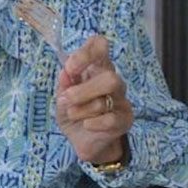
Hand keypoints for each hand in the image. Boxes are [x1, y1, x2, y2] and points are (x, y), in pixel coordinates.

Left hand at [55, 35, 133, 164]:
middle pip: (109, 77)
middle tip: (67, 98)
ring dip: (82, 109)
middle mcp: (112, 80)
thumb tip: (65, 73)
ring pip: (105, 100)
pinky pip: (110, 119)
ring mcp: (121, 100)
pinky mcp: (125, 120)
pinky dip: (93, 123)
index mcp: (96, 68)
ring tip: (72, 114)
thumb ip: (64, 85)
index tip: (70, 68)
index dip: (87, 53)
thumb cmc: (74, 113)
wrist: (82, 141)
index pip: (100, 46)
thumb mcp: (62, 98)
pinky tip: (87, 125)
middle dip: (84, 90)